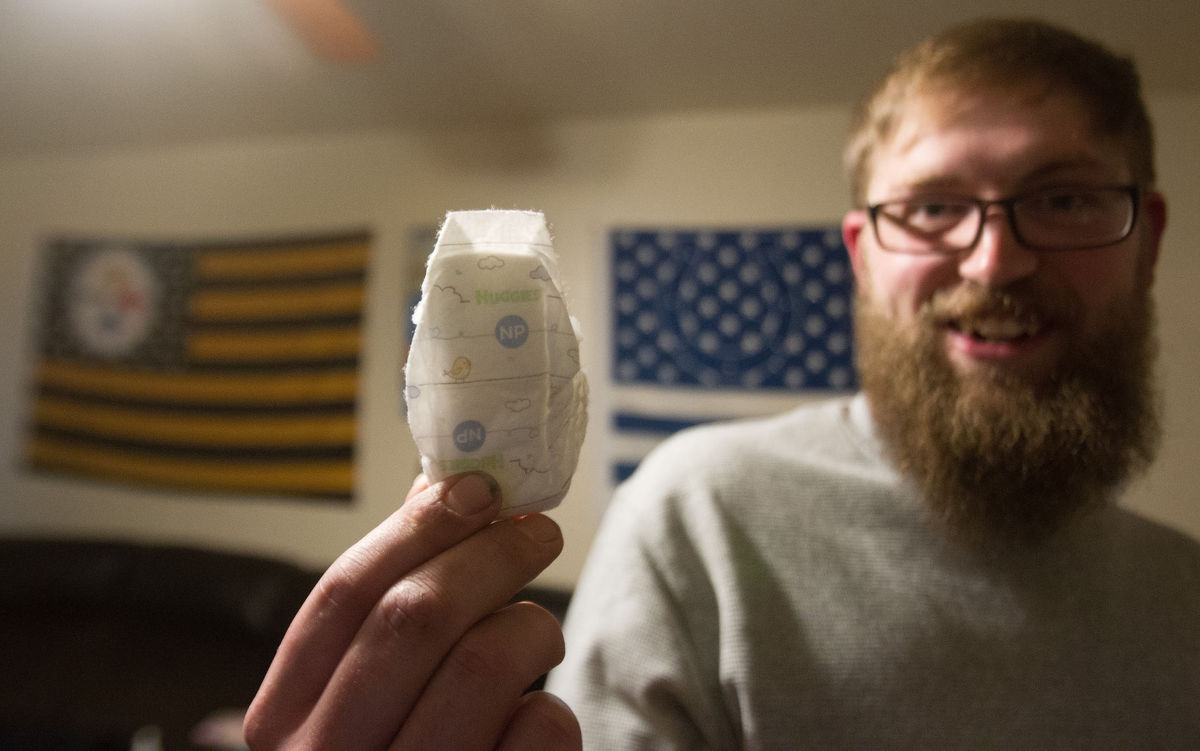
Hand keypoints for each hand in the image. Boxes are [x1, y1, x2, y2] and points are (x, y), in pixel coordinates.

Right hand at [243, 473, 581, 749]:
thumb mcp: (356, 703)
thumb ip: (385, 615)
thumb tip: (442, 493)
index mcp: (283, 725)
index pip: (342, 597)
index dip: (416, 528)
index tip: (476, 488)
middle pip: (415, 617)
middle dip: (489, 555)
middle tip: (536, 534)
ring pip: (484, 662)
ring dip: (530, 625)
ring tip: (536, 631)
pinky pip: (538, 727)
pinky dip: (551, 705)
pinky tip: (533, 713)